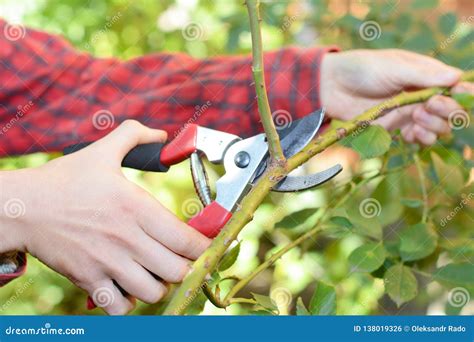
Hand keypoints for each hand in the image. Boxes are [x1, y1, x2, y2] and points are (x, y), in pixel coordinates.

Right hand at [0, 120, 210, 314]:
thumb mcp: (102, 151)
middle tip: (179, 258)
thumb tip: (161, 134)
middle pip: (177, 270)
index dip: (204, 246)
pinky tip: (127, 287)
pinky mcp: (88, 280)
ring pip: (153, 292)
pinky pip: (120, 308)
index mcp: (137, 207)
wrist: (23, 207)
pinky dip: (129, 303)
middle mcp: (127, 238)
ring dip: (159, 285)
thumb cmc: (63, 180)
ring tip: (154, 272)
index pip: (187, 239)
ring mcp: (107, 262)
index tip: (204, 244)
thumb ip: (134, 135)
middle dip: (185, 267)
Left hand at [320, 49, 473, 144]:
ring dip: (435, 126)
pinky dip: (421, 138)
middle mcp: (421, 95)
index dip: (462, 94)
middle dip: (448, 111)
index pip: (456, 86)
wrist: (332, 87)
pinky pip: (418, 138)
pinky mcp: (395, 127)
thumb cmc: (363, 69)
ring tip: (415, 118)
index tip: (457, 95)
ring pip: (438, 127)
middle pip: (451, 111)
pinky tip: (411, 133)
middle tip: (429, 105)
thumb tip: (458, 76)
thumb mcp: (395, 67)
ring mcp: (409, 113)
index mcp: (425, 75)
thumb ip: (424, 75)